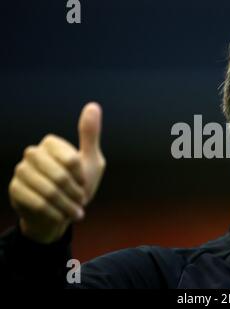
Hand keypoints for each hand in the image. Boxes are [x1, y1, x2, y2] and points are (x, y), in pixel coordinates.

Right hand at [8, 102, 105, 243]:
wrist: (60, 213)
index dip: (81, 176)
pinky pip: (36, 202)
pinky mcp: (15, 189)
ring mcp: (21, 171)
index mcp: (51, 144)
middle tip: (81, 201)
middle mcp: (33, 154)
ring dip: (66, 205)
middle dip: (74, 193)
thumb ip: (90, 135)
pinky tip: (60, 216)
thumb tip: (93, 105)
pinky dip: (54, 213)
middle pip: (59, 175)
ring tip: (75, 212)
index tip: (84, 184)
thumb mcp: (91, 161)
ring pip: (48, 190)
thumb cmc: (78, 185)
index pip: (71, 160)